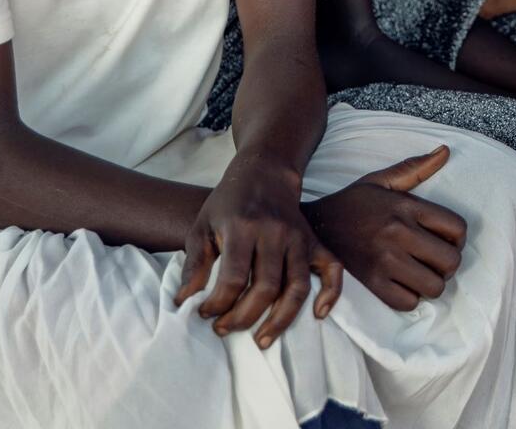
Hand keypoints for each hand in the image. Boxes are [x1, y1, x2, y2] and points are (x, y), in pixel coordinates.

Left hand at [175, 154, 342, 348]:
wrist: (262, 174)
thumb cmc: (227, 204)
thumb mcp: (202, 226)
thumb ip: (194, 264)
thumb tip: (183, 302)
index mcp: (244, 226)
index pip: (234, 277)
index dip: (218, 303)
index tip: (205, 314)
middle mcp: (275, 232)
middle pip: (266, 287)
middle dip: (244, 317)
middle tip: (225, 330)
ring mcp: (298, 237)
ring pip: (297, 287)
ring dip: (281, 320)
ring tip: (262, 340)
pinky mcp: (313, 241)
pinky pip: (332, 269)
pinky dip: (331, 293)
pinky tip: (318, 315)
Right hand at [303, 146, 466, 311]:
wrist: (315, 226)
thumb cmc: (353, 203)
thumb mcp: (381, 181)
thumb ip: (415, 168)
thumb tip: (445, 151)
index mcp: (405, 206)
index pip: (457, 228)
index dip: (457, 238)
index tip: (445, 240)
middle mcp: (398, 232)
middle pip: (451, 261)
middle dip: (447, 263)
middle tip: (432, 260)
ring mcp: (385, 260)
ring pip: (434, 287)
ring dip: (430, 283)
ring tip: (417, 273)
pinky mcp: (372, 283)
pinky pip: (410, 302)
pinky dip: (409, 297)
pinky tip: (400, 283)